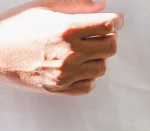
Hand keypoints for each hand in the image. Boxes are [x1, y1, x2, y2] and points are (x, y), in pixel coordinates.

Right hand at [0, 0, 122, 95]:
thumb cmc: (15, 27)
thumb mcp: (42, 7)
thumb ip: (75, 5)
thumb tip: (102, 5)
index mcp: (66, 29)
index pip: (107, 25)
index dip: (117, 20)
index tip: (118, 19)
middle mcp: (69, 53)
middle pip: (111, 47)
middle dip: (110, 38)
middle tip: (101, 34)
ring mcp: (66, 73)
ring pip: (102, 67)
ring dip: (99, 57)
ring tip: (85, 50)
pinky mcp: (61, 87)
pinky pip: (89, 85)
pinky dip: (89, 76)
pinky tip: (79, 66)